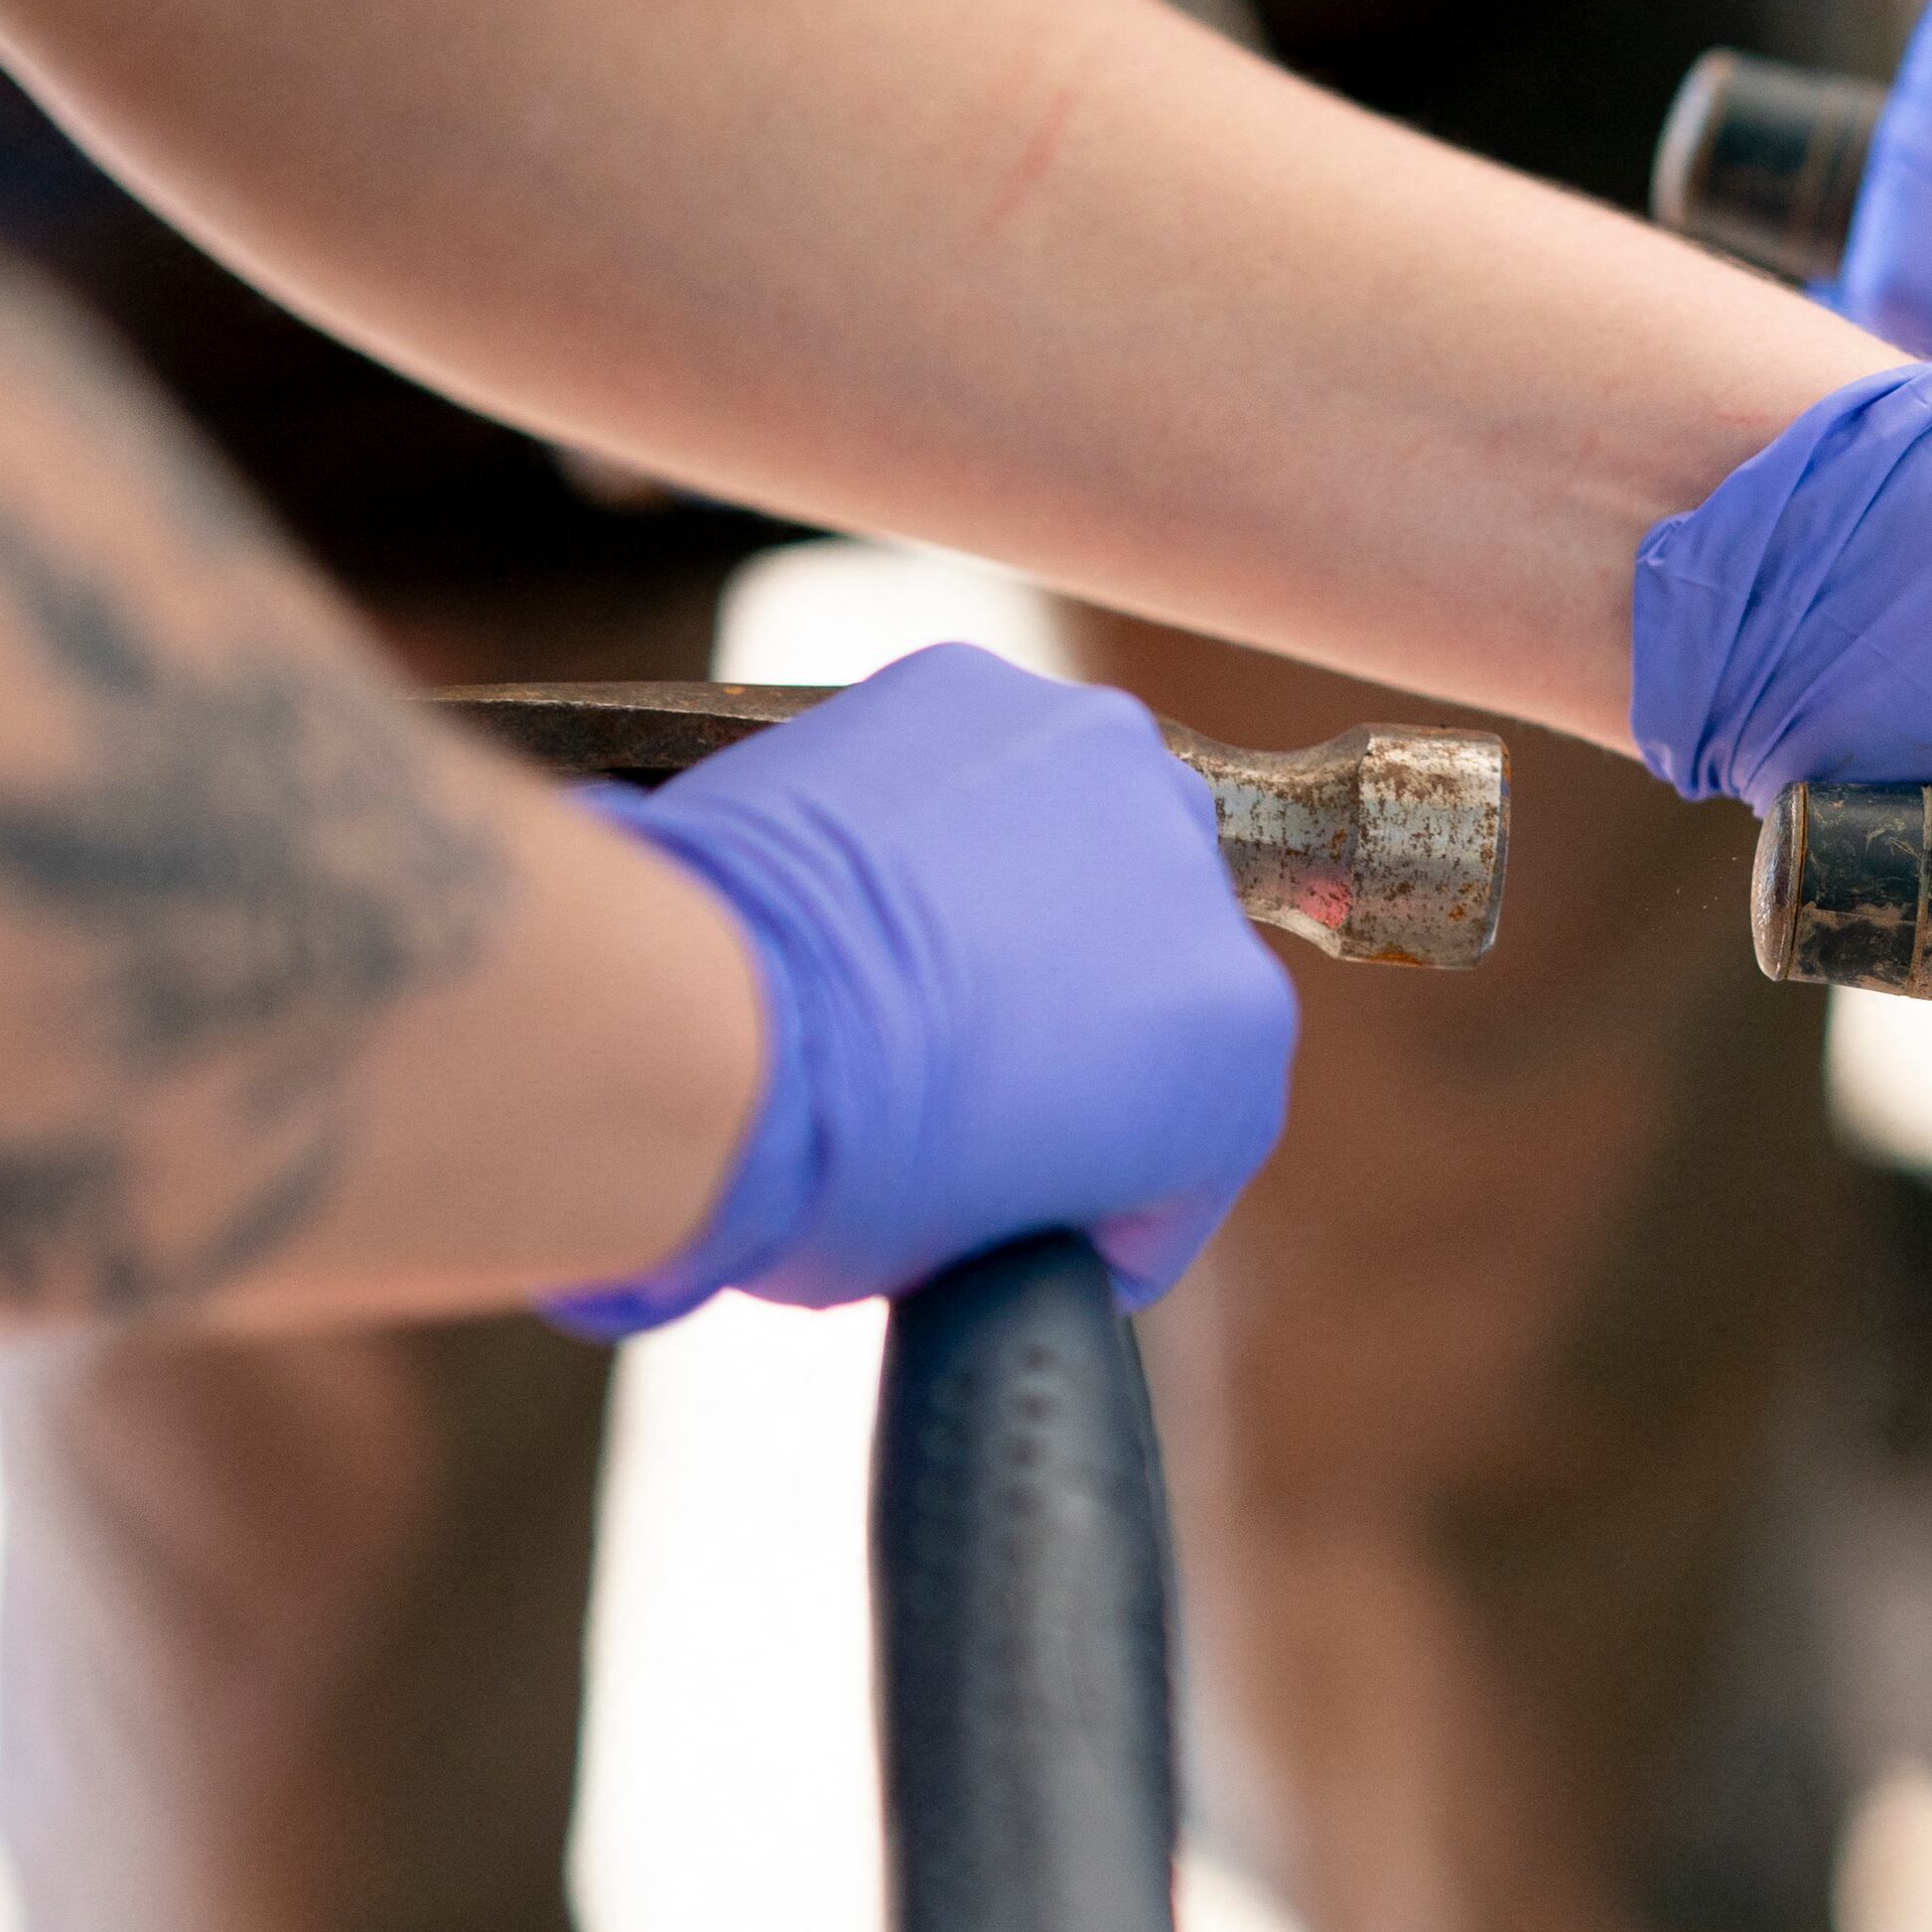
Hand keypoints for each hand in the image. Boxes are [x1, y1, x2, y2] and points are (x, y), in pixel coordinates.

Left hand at [546, 644, 1297, 1332]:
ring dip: (1016, 887)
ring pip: (1075, 835)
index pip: (1194, 1116)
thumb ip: (1049, 1175)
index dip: (1105, 1169)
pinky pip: (973, 764)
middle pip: (1148, 952)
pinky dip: (925, 812)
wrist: (697, 1035)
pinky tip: (851, 874)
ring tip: (895, 953)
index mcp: (1234, 1034)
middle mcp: (1198, 872)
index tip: (1025, 1187)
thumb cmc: (833, 1171)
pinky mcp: (974, 685)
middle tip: (955, 1057)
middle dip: (1072, 1003)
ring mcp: (1095, 759)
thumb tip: (998, 1146)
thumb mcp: (981, 1245)